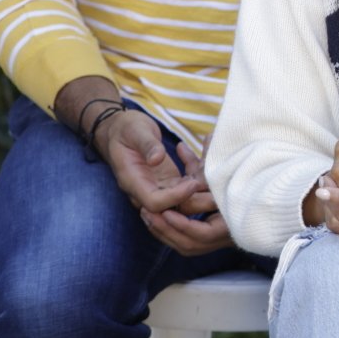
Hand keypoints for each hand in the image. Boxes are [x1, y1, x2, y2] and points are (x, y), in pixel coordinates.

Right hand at [88, 100, 234, 256]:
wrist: (121, 129)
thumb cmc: (126, 128)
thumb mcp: (136, 131)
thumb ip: (147, 145)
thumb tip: (156, 159)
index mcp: (132, 181)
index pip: (154, 202)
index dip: (175, 197)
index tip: (193, 183)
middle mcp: (145, 189)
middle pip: (171, 209)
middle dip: (195, 201)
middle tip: (217, 186)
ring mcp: (159, 187)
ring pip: (183, 200)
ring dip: (202, 189)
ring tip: (215, 167)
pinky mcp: (170, 182)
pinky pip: (188, 186)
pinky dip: (201, 175)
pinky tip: (207, 154)